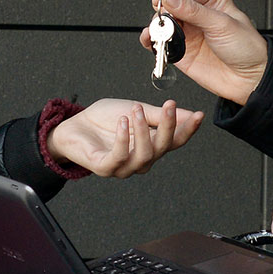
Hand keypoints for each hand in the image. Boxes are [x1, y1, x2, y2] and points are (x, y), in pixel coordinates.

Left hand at [47, 97, 203, 177]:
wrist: (74, 124)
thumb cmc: (105, 120)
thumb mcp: (136, 111)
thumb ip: (159, 115)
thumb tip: (189, 113)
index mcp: (151, 145)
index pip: (176, 141)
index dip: (188, 129)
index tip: (198, 115)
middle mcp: (141, 160)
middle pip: (163, 148)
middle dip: (169, 127)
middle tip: (169, 106)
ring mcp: (124, 167)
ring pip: (144, 155)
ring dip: (144, 131)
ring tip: (136, 110)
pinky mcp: (105, 168)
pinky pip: (119, 158)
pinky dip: (123, 139)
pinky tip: (123, 122)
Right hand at [141, 0, 267, 105]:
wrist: (251, 79)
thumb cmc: (247, 48)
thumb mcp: (221, 23)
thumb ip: (194, 11)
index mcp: (211, 3)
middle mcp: (198, 17)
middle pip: (170, 7)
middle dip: (162, 12)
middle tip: (161, 19)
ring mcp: (189, 35)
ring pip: (163, 26)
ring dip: (155, 27)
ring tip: (157, 32)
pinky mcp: (182, 54)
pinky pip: (162, 45)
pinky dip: (152, 42)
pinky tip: (152, 41)